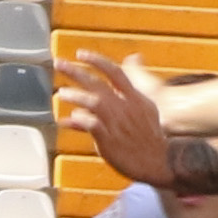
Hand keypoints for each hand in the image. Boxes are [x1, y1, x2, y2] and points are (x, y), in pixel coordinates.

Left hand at [53, 51, 173, 183]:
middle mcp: (125, 107)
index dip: (97, 61)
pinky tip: (69, 119)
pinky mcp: (109, 141)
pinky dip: (80, 120)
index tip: (80, 54)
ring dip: (76, 95)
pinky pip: (92, 125)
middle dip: (76, 71)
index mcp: (134, 98)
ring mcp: (117, 123)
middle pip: (98, 84)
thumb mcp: (144, 110)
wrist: (159, 163)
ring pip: (94, 102)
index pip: (115, 72)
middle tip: (59, 63)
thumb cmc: (148, 138)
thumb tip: (129, 66)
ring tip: (62, 93)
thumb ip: (126, 94)